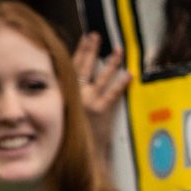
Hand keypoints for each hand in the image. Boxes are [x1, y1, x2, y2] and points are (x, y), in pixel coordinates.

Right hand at [73, 32, 130, 164]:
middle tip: (97, 36)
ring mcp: (88, 102)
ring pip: (101, 77)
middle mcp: (74, 95)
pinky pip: (113, 94)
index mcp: (63, 93)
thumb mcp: (60, 113)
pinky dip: (122, 84)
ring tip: (119, 51)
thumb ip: (65, 98)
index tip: (85, 38)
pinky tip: (130, 75)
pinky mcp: (101, 112)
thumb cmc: (68, 136)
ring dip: (111, 63)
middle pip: (83, 67)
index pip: (70, 67)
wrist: (75, 155)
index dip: (79, 51)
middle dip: (91, 50)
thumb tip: (69, 84)